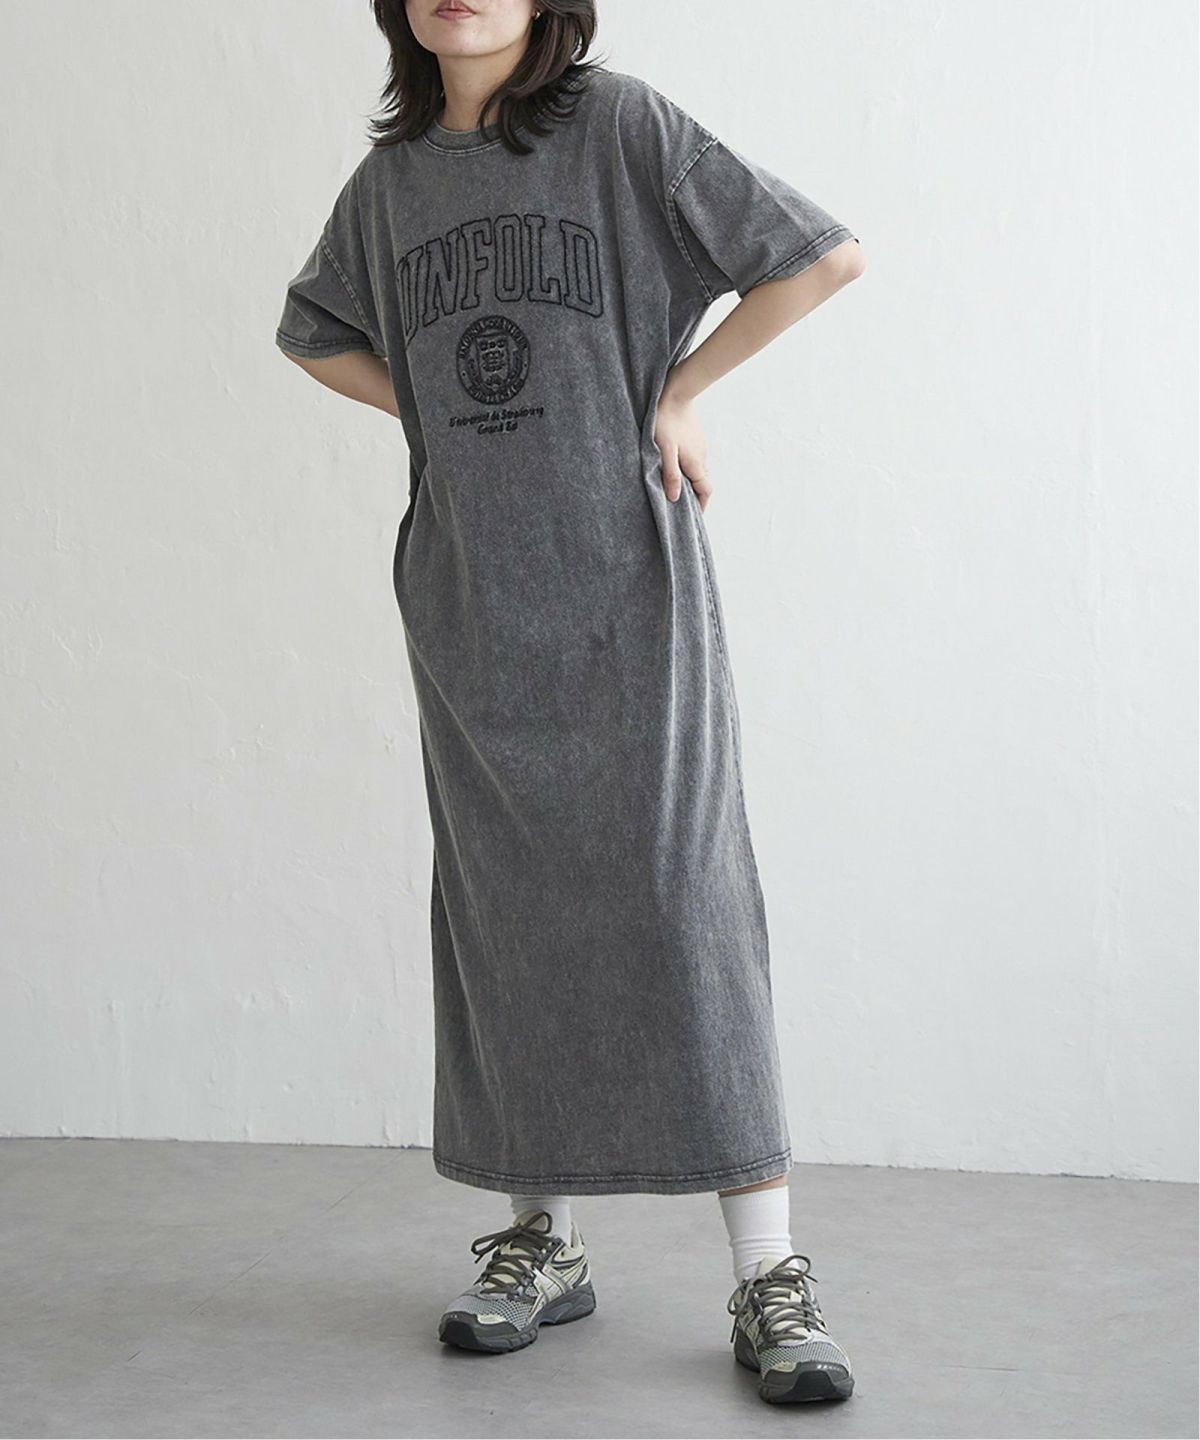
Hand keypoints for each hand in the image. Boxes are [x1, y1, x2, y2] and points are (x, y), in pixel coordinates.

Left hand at [653, 383, 712, 512]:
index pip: (706, 491)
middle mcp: (701, 457)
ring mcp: (699, 447)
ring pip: (697, 470)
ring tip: (675, 488)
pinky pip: (694, 459)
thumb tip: (675, 498)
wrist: (675, 393)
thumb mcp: (664, 451)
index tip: (693, 517)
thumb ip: (670, 475)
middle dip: (695, 496)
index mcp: (695, 464)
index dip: (701, 506)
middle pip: (702, 483)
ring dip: (690, 482)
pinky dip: (687, 468)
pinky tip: (673, 466)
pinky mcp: (695, 438)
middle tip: (682, 506)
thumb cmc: (666, 421)